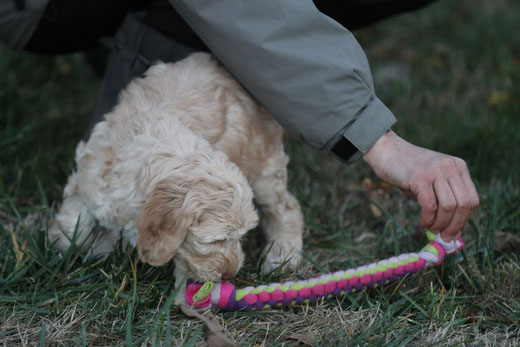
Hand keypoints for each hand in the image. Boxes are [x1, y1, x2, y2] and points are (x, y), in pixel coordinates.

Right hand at [363, 131, 478, 240]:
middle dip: (455, 225)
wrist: (386, 151)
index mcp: (458, 167)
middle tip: (445, 237)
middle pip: (464, 204)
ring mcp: (436, 171)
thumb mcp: (431, 181)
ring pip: (448, 206)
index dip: (465, 219)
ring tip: (431, 229)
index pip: (472, 199)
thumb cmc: (407, 171)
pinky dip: (427, 219)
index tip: (455, 232)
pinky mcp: (420, 177)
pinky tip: (423, 223)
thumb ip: (442, 199)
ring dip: (441, 224)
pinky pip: (430, 205)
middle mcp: (450, 167)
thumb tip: (450, 230)